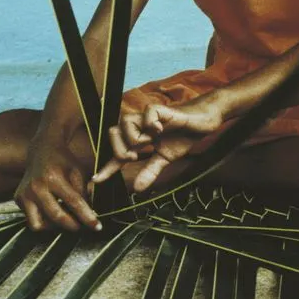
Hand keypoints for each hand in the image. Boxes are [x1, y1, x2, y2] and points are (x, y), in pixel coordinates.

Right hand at [15, 140, 101, 232]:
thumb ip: (84, 193)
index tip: (98, 227)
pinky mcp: (18, 199)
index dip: (87, 217)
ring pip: (40, 225)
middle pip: (56, 216)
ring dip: (56, 227)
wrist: (42, 150)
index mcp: (53, 177)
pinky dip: (44, 222)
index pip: (74, 202)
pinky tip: (53, 214)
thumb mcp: (78, 172)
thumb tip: (91, 216)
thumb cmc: (63, 162)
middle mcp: (36, 186)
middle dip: (73, 225)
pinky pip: (32, 221)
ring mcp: (24, 193)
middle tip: (82, 226)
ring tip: (66, 219)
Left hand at [92, 94, 227, 192]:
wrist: (202, 122)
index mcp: (137, 138)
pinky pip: (146, 115)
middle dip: (121, 150)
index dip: (107, 167)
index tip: (96, 180)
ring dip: (136, 138)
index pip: (117, 154)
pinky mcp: (158, 109)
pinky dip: (151, 125)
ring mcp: (146, 116)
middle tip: (135, 157)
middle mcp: (138, 126)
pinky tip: (161, 129)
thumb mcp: (164, 159)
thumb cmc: (182, 136)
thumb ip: (150, 171)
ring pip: (125, 124)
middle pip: (112, 133)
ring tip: (152, 141)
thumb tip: (139, 189)